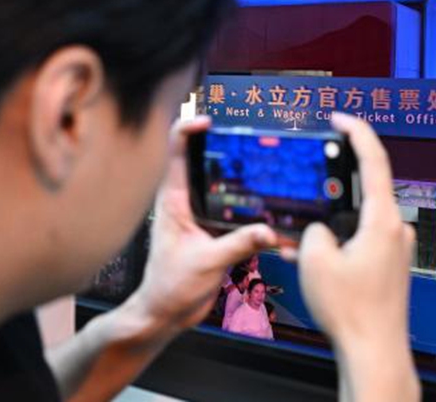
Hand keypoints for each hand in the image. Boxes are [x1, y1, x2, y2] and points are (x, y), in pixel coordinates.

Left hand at [129, 116, 276, 338]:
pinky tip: (270, 208)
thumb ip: (239, 244)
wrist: (165, 314)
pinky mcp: (214, 231)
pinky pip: (234, 210)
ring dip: (241, 175)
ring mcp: (200, 215)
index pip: (175, 151)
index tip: (209, 122)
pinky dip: (250, 205)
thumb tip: (269, 231)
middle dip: (224, 145)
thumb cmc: (169, 287)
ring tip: (265, 165)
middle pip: (204, 160)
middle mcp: (185, 202)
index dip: (189, 128)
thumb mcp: (207, 262)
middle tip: (248, 138)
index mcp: (173, 200)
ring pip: (222, 184)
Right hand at [297, 113, 418, 400]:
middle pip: (366, 188)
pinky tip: (322, 261)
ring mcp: (398, 248)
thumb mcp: (314, 260)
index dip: (356, 132)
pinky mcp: (393, 265)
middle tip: (311, 180)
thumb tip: (319, 228)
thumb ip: (313, 230)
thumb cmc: (353, 311)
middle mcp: (397, 229)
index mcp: (383, 219)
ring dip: (336, 221)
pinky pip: (365, 240)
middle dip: (336, 185)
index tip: (340, 118)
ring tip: (309, 241)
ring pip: (362, 219)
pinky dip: (343, 241)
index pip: (374, 159)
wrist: (374, 351)